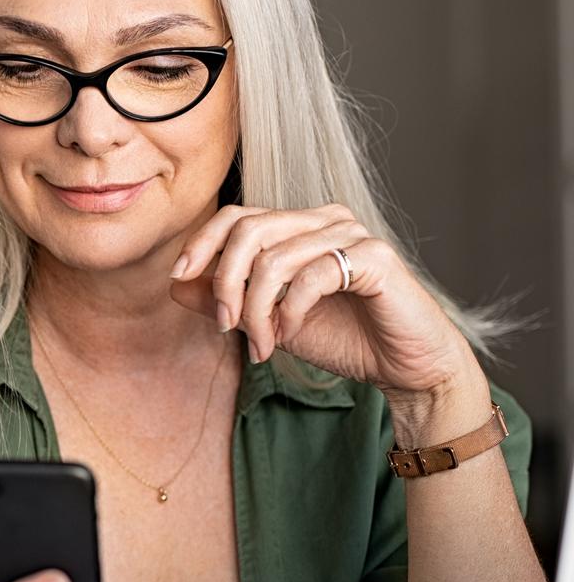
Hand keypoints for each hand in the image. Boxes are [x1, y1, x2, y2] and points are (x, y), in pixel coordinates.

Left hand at [168, 202, 479, 395]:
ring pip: (275, 257)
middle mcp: (325, 219)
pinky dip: (290, 310)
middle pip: (249, 229)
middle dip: (226, 281)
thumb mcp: (271, 321)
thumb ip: (227, 300)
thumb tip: (177, 283)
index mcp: (300, 226)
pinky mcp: (375, 258)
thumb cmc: (344, 339)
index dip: (202, 243)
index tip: (179, 278)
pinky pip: (312, 275)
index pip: (237, 215)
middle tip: (226, 326)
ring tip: (264, 345)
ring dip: (258, 310)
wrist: (403, 367)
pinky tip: (289, 335)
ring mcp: (352, 234)